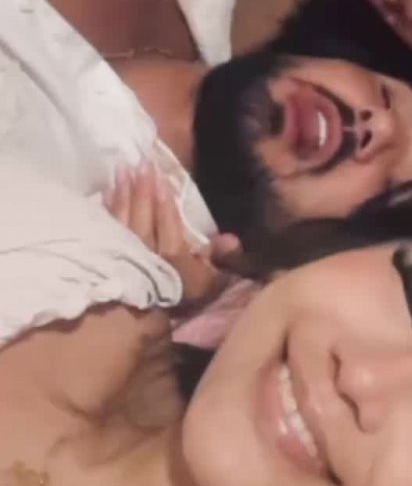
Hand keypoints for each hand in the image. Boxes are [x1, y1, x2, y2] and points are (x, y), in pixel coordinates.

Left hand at [105, 162, 239, 306]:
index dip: (166, 204)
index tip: (163, 181)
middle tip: (142, 163)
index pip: (169, 226)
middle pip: (143, 216)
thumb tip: (232, 239)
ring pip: (124, 218)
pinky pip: (108, 225)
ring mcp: (123, 253)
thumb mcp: (209, 282)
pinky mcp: (105, 253)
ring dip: (124, 193)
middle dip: (143, 189)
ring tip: (123, 169)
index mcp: (172, 257)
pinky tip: (108, 191)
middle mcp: (146, 252)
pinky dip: (108, 207)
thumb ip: (220, 259)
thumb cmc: (181, 297)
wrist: (140, 322)